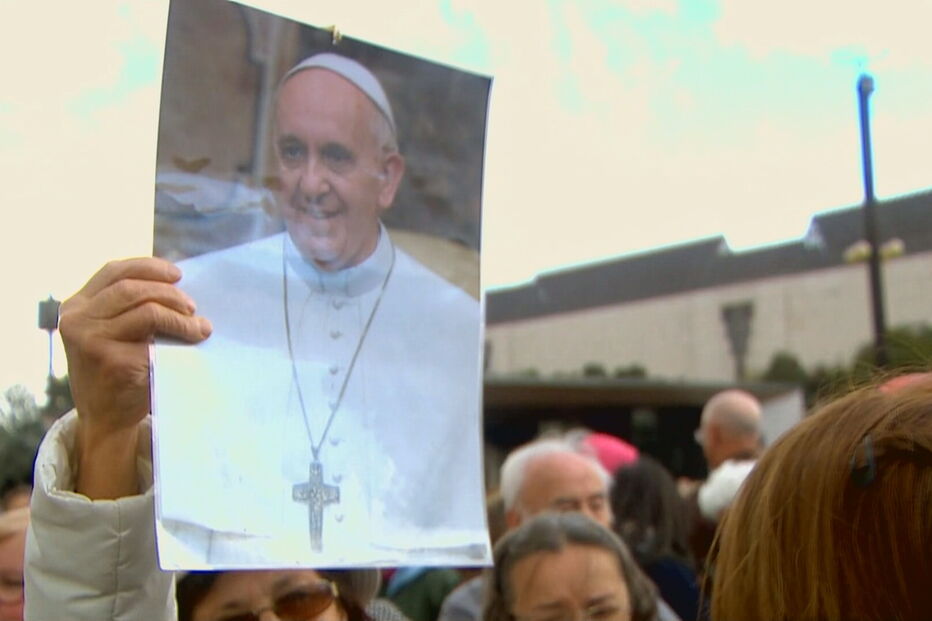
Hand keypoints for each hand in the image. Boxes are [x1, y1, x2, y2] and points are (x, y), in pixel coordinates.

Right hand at [59, 258, 210, 497]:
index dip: (148, 267)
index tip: (177, 274)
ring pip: (146, 310)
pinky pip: (153, 340)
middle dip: (169, 293)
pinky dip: (178, 336)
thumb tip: (178, 284)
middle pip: (132, 288)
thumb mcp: (112, 332)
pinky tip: (192, 342)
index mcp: (76, 305)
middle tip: (193, 308)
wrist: (106, 418)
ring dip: (179, 316)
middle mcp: (77, 319)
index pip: (113, 271)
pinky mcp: (109, 360)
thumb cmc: (118, 370)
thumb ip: (129, 307)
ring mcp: (89, 339)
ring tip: (198, 326)